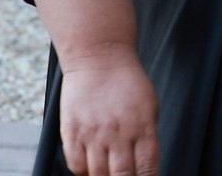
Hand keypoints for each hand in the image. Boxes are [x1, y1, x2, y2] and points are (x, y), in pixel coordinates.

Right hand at [57, 56, 159, 175]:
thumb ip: (146, 138)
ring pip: (97, 175)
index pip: (147, 169)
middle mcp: (118, 133)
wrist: (99, 58)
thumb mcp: (149, 108)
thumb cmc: (127, 82)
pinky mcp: (72, 132)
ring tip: (106, 172)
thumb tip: (144, 166)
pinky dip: (83, 172)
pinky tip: (89, 166)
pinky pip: (76, 165)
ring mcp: (93, 134)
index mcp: (142, 127)